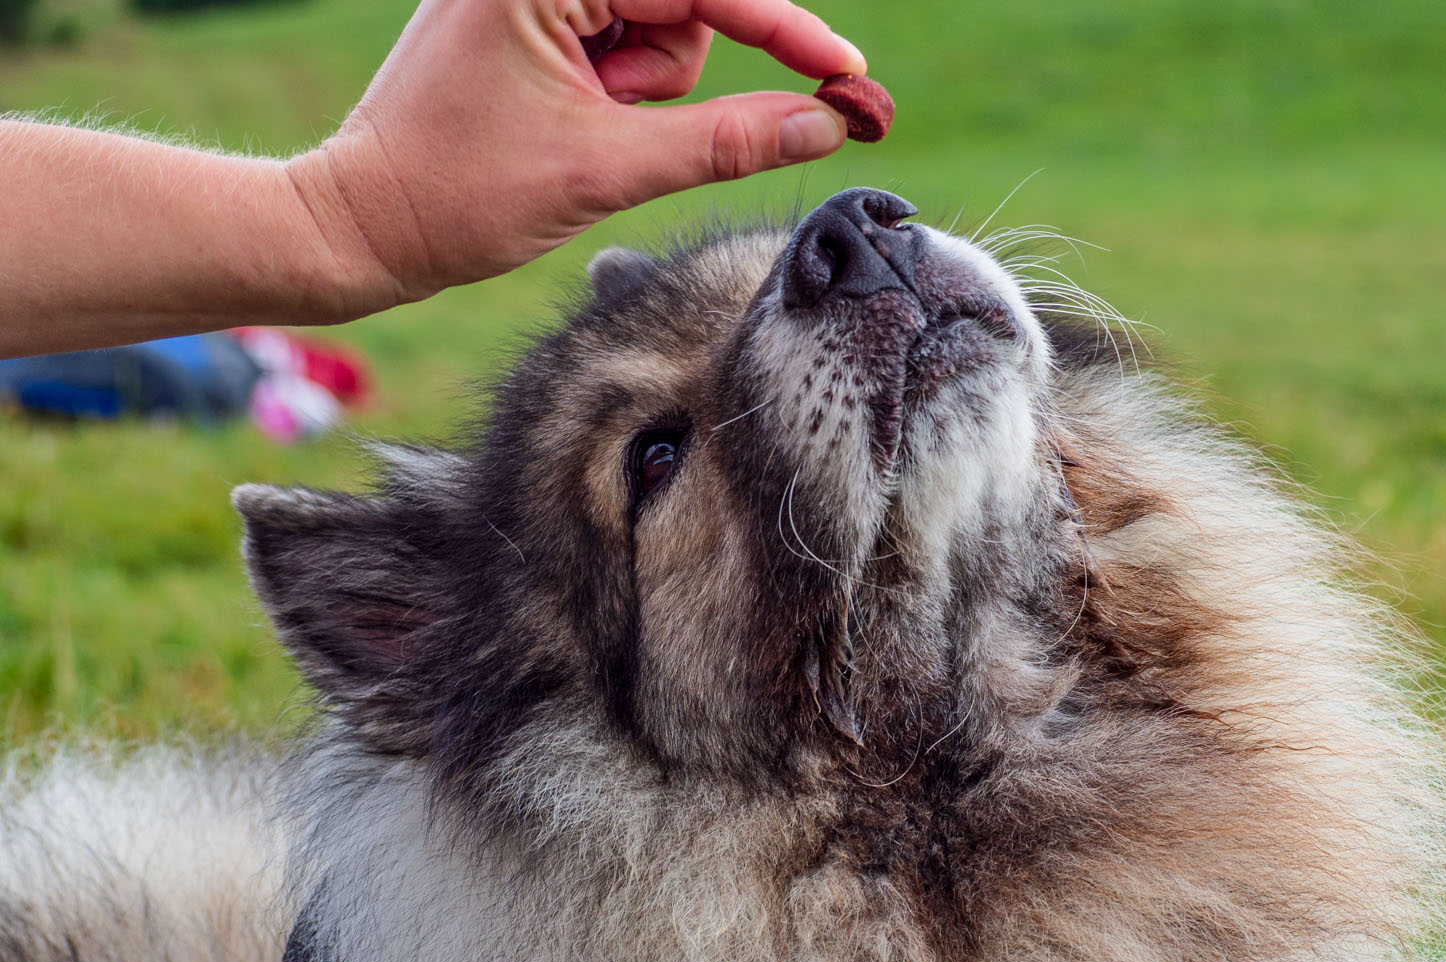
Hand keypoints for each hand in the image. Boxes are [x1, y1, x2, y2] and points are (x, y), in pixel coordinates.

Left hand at [286, 0, 865, 314]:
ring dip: (640, 90)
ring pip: (660, 27)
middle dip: (664, 76)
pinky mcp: (530, 13)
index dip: (782, 30)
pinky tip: (565, 118)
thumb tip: (822, 124)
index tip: (846, 74)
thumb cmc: (460, 194)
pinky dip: (618, 89)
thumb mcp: (607, 169)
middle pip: (682, 5)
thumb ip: (726, 140)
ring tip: (575, 127)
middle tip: (609, 124)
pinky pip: (622, 41)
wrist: (366, 223)